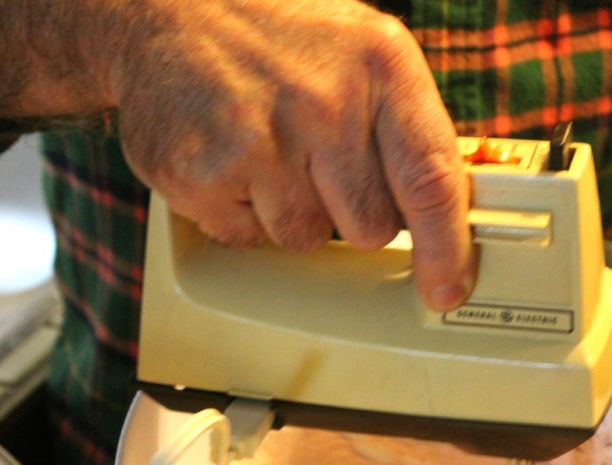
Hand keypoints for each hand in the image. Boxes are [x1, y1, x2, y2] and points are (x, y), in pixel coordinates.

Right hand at [0, 0, 474, 310]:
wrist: (164, 11)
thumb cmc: (275, 39)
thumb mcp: (363, 54)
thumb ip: (408, 130)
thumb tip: (447, 216)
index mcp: (380, 65)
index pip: (431, 180)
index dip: (445, 247)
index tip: (446, 289)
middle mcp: (325, 101)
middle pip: (369, 227)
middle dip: (348, 212)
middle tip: (317, 161)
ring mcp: (261, 140)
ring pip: (305, 239)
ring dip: (288, 211)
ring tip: (265, 149)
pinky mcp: (204, 174)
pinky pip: (247, 237)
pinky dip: (239, 211)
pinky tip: (228, 157)